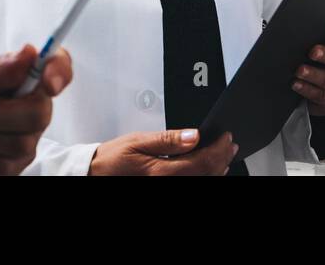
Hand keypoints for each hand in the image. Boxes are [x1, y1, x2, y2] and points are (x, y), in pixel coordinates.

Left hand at [0, 44, 72, 175]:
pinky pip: (8, 165)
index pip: (59, 66)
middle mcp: (33, 104)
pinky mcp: (15, 162)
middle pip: (41, 112)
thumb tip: (28, 55)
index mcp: (26, 75)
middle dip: (4, 111)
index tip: (47, 81)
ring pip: (23, 144)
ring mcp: (27, 135)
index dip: (59, 73)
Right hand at [88, 129, 236, 175]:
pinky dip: (204, 177)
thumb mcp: (138, 141)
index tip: (226, 137)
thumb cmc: (112, 160)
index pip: (202, 162)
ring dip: (216, 169)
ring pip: (202, 182)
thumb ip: (167, 139)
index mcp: (161, 172)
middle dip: (222, 158)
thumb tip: (193, 135)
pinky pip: (192, 185)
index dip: (219, 149)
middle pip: (206, 175)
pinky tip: (207, 170)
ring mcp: (168, 190)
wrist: (95, 175)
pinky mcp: (165, 189)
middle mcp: (167, 186)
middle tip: (230, 144)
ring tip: (223, 155)